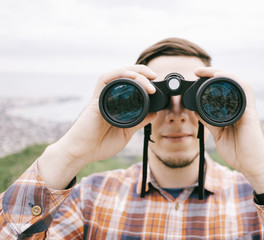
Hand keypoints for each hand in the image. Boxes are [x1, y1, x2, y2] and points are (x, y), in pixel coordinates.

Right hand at [38, 65, 156, 188]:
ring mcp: (102, 97)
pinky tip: (131, 76)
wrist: (82, 152)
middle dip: (141, 71)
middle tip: (154, 76)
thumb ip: (139, 122)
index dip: (144, 81)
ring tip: (148, 78)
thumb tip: (154, 113)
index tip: (156, 85)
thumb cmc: (100, 144)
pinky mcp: (96, 98)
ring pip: (118, 74)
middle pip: (125, 75)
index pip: (130, 85)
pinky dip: (119, 74)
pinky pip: (105, 79)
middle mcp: (110, 97)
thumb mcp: (126, 132)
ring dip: (134, 72)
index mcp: (117, 104)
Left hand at [195, 67, 263, 193]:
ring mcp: (246, 108)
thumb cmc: (238, 151)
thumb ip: (209, 121)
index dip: (210, 81)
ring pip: (237, 82)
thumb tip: (196, 111)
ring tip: (207, 71)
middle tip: (197, 71)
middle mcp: (240, 106)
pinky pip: (244, 90)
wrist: (252, 165)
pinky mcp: (250, 112)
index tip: (196, 77)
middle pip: (229, 82)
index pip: (222, 90)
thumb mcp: (218, 133)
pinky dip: (233, 81)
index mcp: (233, 111)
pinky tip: (221, 77)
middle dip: (213, 73)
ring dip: (222, 73)